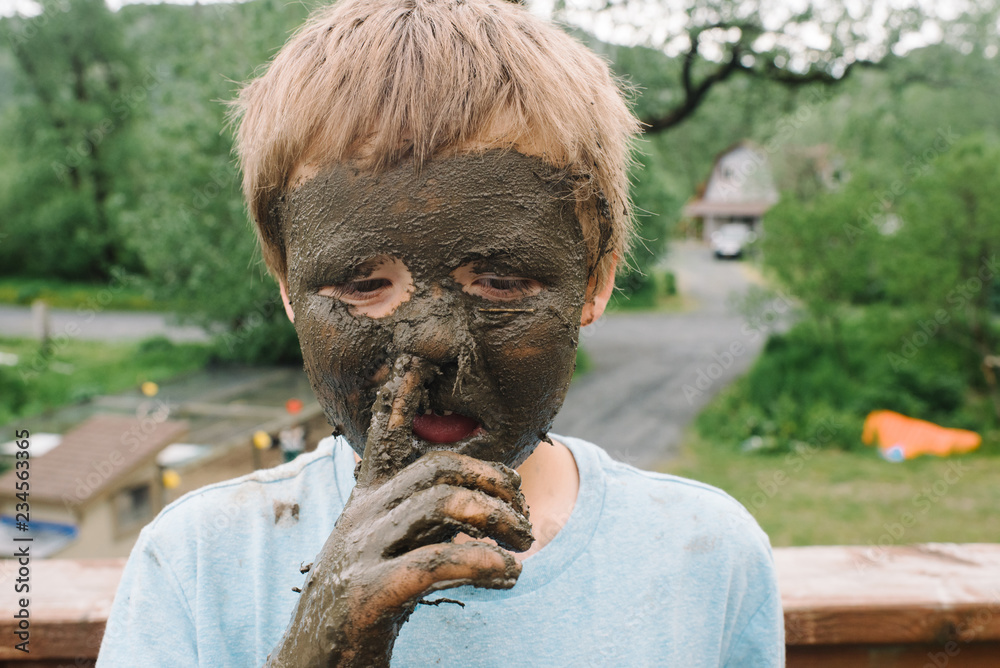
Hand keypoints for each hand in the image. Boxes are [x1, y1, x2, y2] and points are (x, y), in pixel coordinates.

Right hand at [265, 355, 533, 667]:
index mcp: (366, 504)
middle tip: (523, 517)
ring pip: (439, 505)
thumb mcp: (386, 553)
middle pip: (436, 468)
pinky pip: (436, 562)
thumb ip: (419, 523)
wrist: (311, 664)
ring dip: (495, 521)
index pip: (383, 440)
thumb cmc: (361, 608)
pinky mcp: (366, 593)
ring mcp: (361, 552)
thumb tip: (475, 505)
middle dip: (492, 482)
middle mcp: (361, 518)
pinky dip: (482, 564)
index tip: (414, 361)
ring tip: (522, 546)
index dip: (399, 400)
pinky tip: (508, 576)